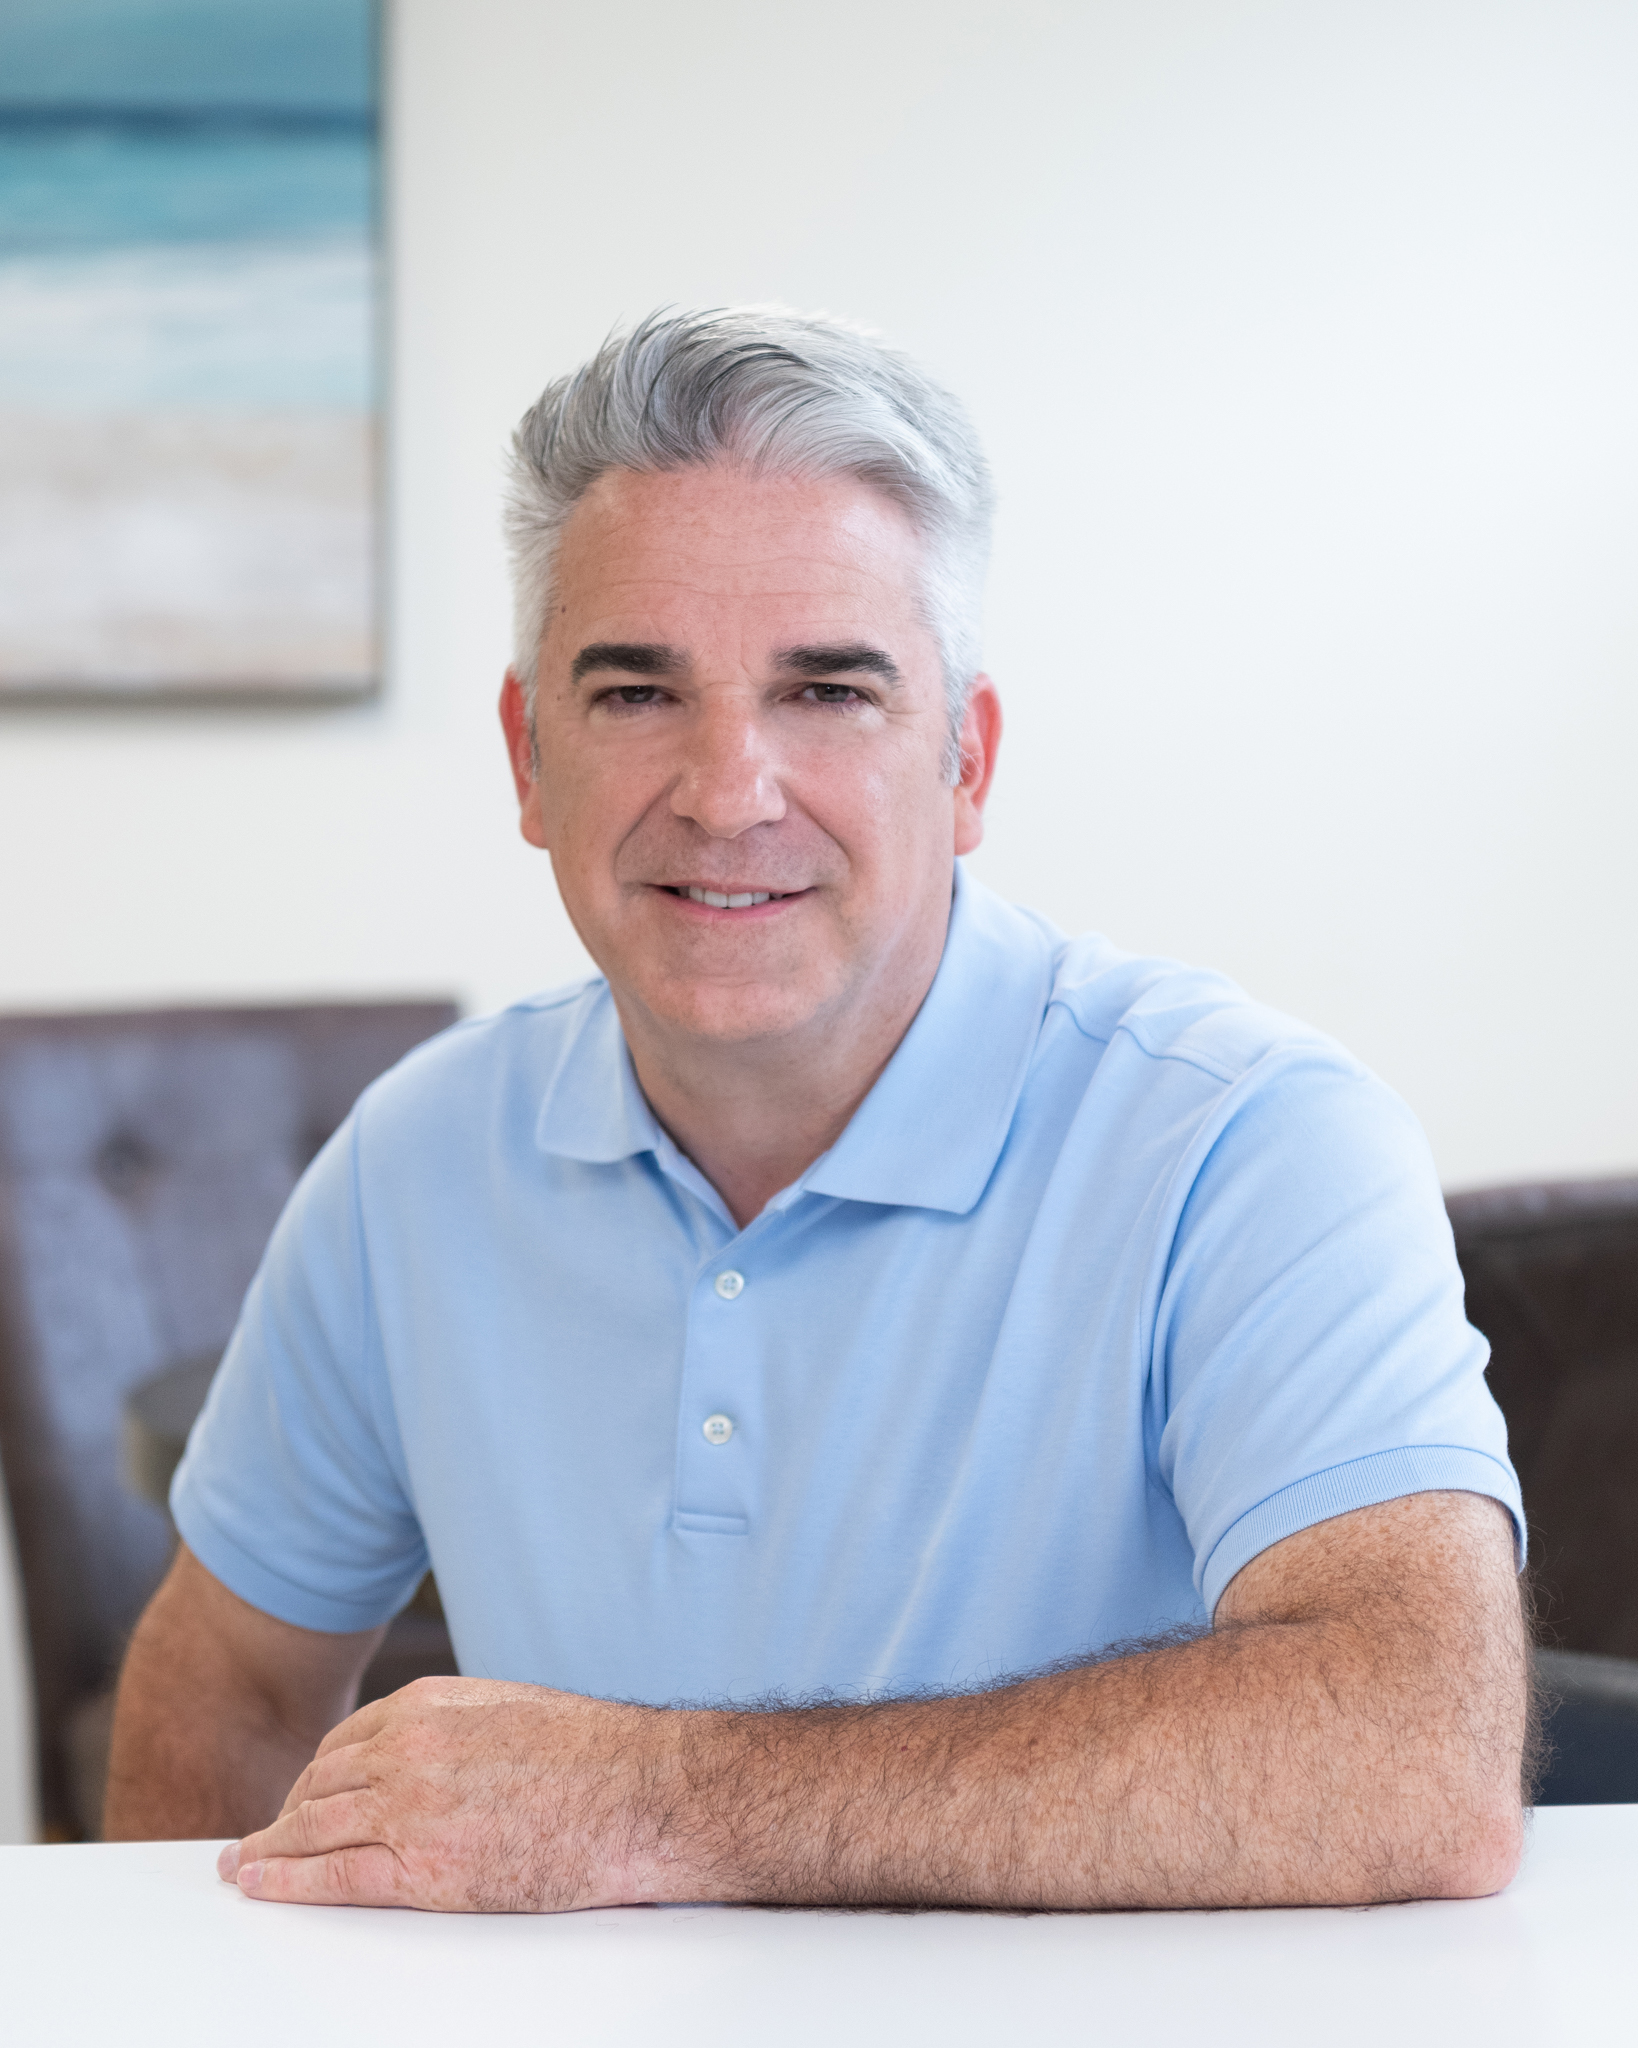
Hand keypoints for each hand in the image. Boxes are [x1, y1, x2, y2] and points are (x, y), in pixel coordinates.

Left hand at [217, 1676, 683, 1910]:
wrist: (639, 1793)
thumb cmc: (593, 1754)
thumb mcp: (510, 1708)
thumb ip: (455, 1723)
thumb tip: (425, 1747)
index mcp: (429, 1705)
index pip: (344, 1743)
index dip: (313, 1776)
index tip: (299, 1796)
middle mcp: (407, 1750)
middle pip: (318, 1786)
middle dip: (282, 1815)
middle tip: (257, 1839)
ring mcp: (410, 1810)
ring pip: (313, 1830)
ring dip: (267, 1851)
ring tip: (244, 1867)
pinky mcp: (423, 1870)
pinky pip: (334, 1878)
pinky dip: (287, 1883)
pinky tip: (263, 1886)